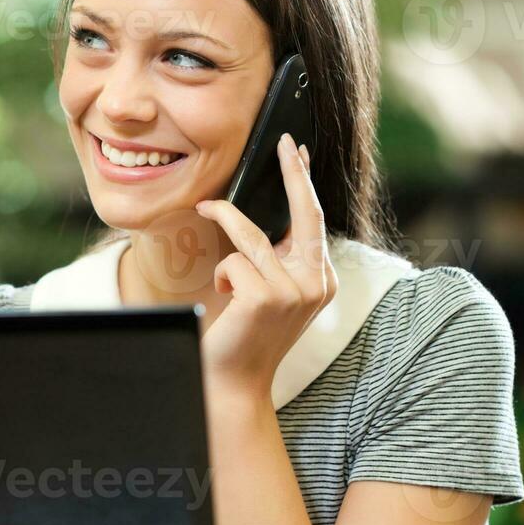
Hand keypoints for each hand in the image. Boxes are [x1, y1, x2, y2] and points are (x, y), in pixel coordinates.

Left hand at [194, 133, 337, 401]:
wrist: (235, 383)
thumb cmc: (244, 334)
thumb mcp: (268, 292)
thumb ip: (276, 260)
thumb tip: (266, 219)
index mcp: (320, 279)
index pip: (313, 219)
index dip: (303, 181)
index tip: (295, 149)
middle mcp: (316, 282)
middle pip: (304, 212)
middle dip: (292, 172)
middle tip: (282, 141)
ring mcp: (295, 290)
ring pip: (251, 237)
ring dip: (223, 222)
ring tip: (203, 213)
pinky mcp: (267, 297)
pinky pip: (233, 261)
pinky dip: (221, 274)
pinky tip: (225, 299)